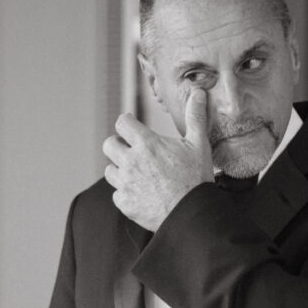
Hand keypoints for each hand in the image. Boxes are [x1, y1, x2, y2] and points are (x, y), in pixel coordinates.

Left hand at [103, 89, 213, 231]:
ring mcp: (125, 183)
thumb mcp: (198, 145)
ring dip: (119, 170)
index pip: (121, 123)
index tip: (132, 127)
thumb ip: (195, 117)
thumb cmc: (196, 178)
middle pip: (109, 144)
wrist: (191, 214)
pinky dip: (125, 193)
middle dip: (118, 145)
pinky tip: (140, 194)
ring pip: (109, 170)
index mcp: (146, 144)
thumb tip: (198, 93)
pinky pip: (116, 194)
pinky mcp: (125, 203)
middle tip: (131, 150)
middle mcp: (130, 162)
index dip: (126, 123)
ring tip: (136, 174)